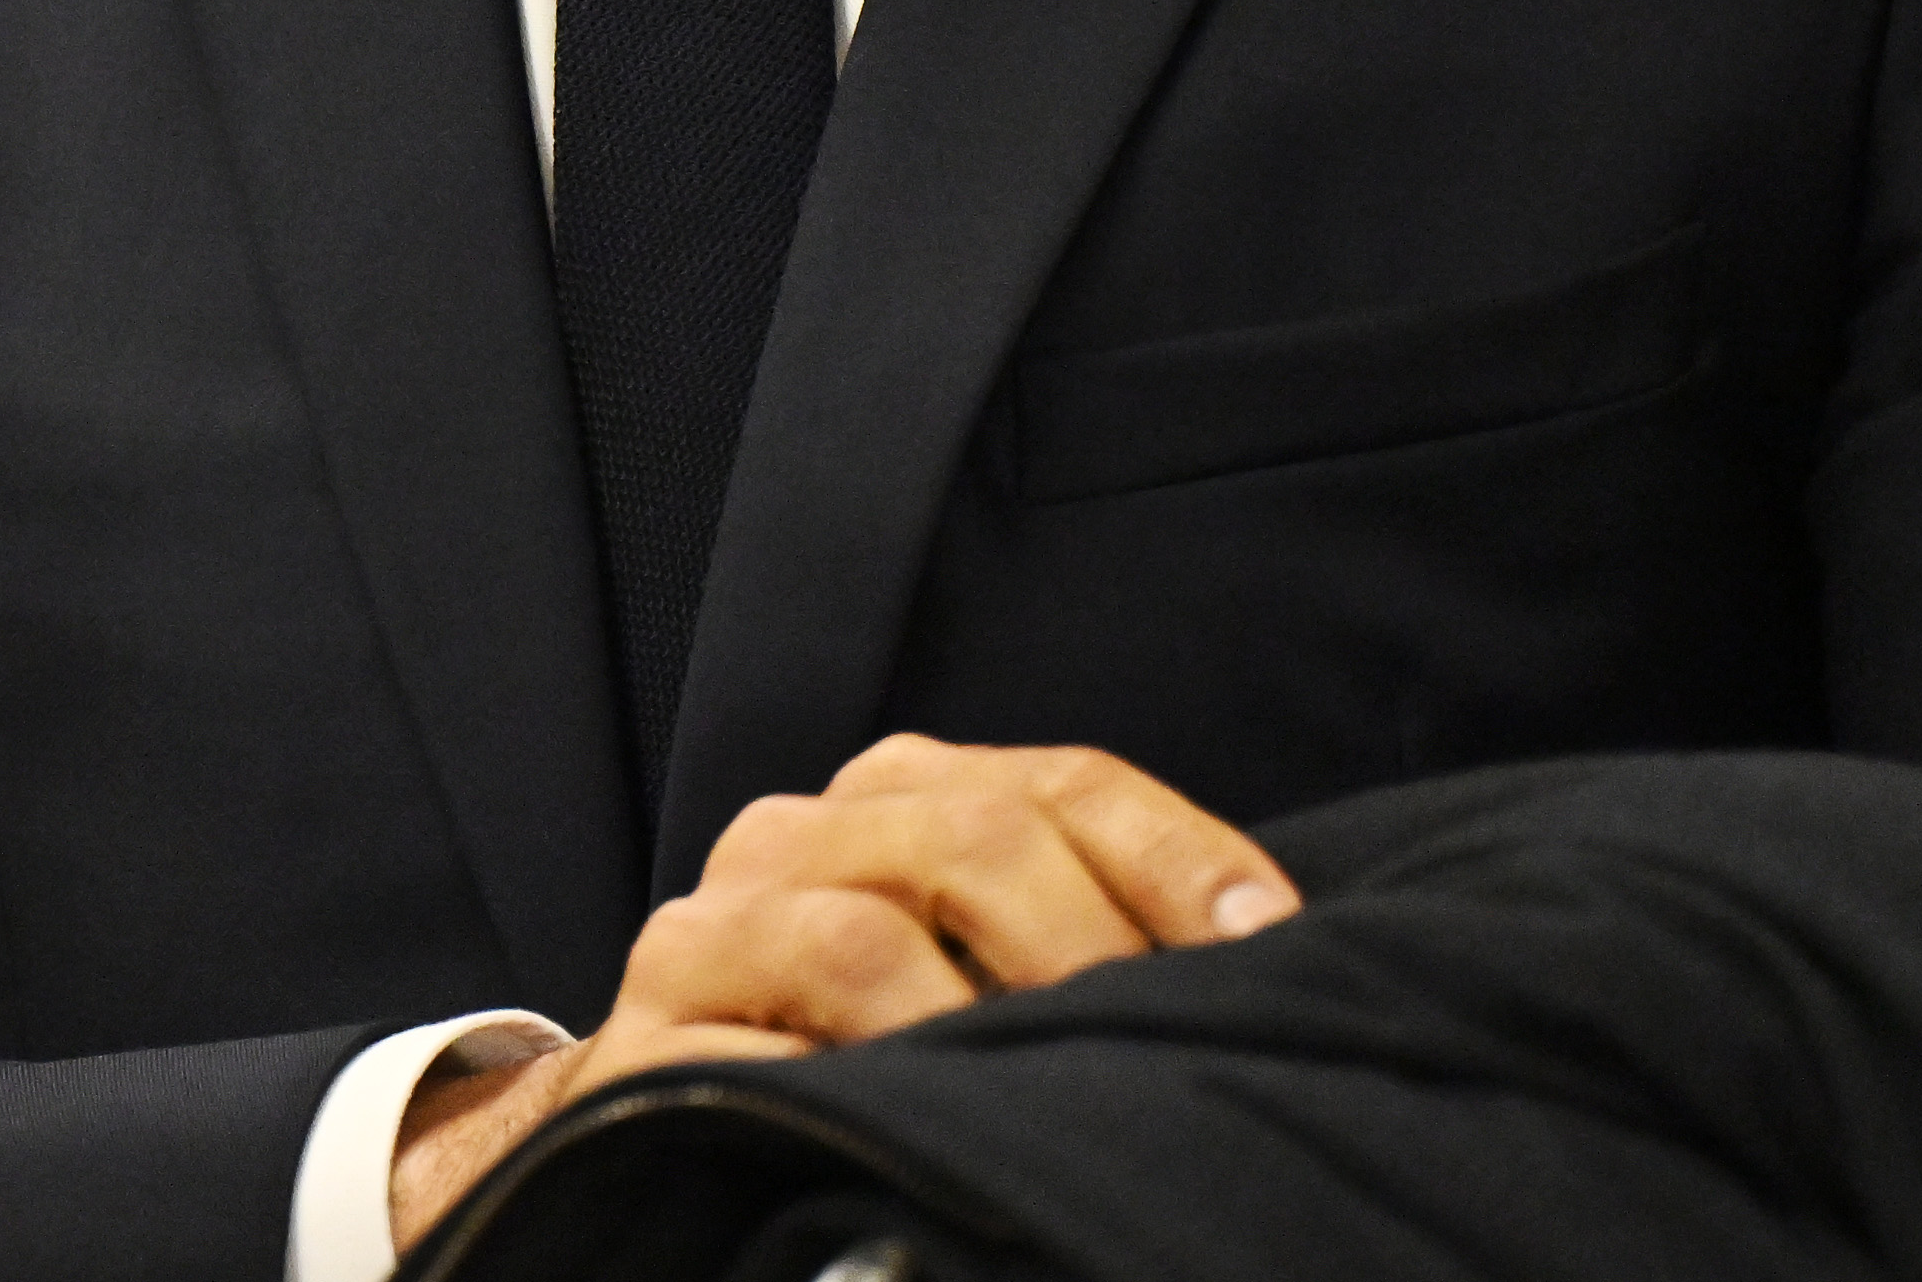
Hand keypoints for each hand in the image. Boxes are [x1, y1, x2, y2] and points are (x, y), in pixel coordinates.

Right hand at [386, 736, 1297, 1250]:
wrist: (663, 1125)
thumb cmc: (863, 1053)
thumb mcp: (974, 972)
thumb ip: (1077, 938)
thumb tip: (1267, 965)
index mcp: (894, 796)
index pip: (1059, 783)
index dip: (1179, 854)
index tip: (1275, 939)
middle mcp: (800, 836)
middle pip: (976, 837)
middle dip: (1094, 946)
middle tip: (1170, 1045)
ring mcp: (713, 931)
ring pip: (863, 939)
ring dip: (976, 1030)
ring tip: (1047, 1101)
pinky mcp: (646, 1044)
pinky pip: (756, 1064)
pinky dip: (848, 1104)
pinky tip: (912, 1138)